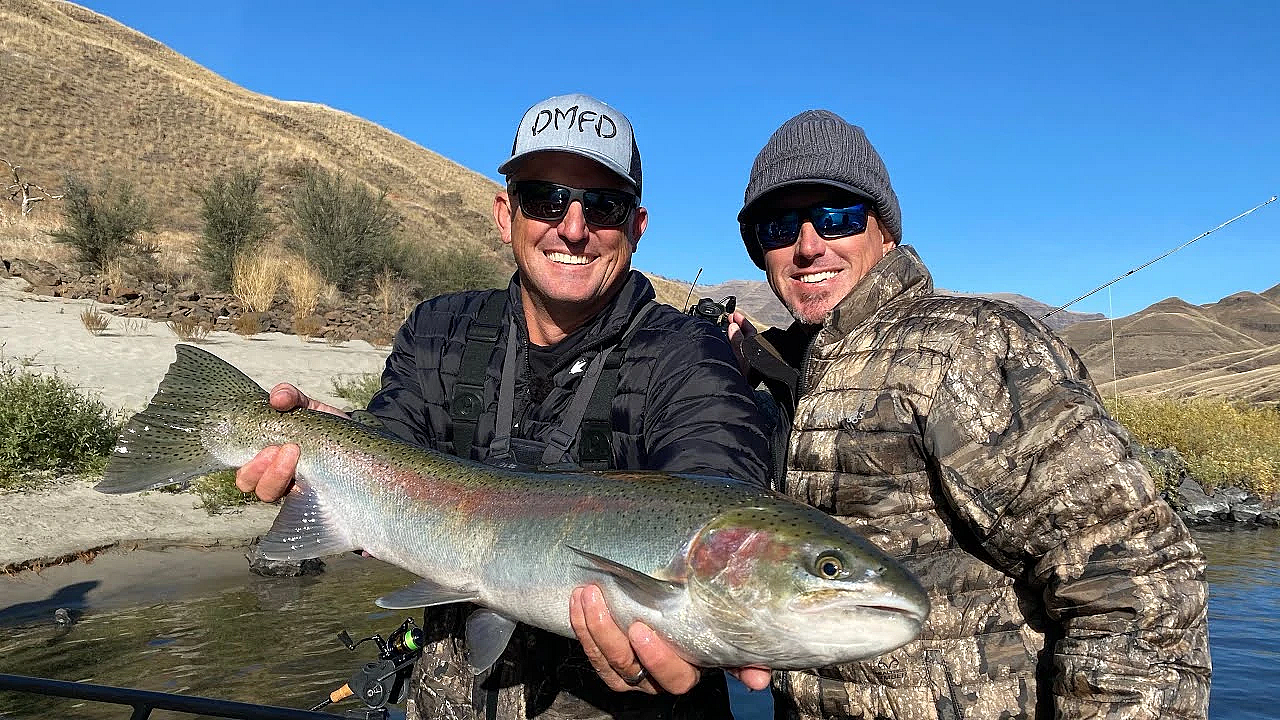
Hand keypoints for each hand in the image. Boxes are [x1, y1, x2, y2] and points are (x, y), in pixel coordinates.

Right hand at [234, 383, 348, 501]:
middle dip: (258, 468)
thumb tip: (276, 398)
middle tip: (281, 448)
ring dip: (276, 475)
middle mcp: (270, 474)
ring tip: (294, 451)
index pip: (240, 465)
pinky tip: (311, 470)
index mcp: (261, 454)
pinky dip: (297, 484)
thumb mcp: (304, 405)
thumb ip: (289, 396)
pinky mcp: (309, 494)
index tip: (265, 446)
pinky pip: (295, 499)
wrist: (351, 437)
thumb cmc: (320, 423)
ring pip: (267, 493)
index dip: (245, 462)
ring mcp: (288, 486)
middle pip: (247, 483)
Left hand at [568, 585, 771, 694]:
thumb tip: (761, 680)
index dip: (657, 658)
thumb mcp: (726, 642)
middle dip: (611, 637)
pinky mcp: (610, 664)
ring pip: (606, 661)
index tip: (641, 630)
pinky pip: (591, 652)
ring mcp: (630, 673)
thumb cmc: (708, 630)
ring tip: (585, 593)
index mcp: (687, 673)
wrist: (681, 622)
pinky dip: (581, 627)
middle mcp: (655, 680)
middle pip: (630, 669)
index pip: (673, 677)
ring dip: (591, 627)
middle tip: (601, 603)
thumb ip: (743, 659)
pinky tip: (577, 601)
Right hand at [726, 310, 758, 377]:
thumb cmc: (741, 378)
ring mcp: (744, 364)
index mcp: (755, 352)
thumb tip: (733, 326)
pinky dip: (729, 345)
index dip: (743, 322)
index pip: (750, 333)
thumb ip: (736, 340)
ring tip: (726, 328)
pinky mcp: (737, 369)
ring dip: (733, 335)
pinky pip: (734, 352)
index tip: (734, 315)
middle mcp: (751, 358)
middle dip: (738, 327)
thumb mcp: (739, 355)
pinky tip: (723, 344)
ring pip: (740, 345)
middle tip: (729, 318)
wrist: (735, 395)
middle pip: (746, 338)